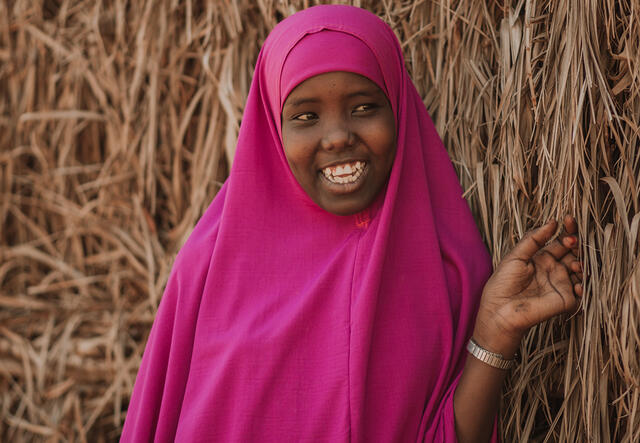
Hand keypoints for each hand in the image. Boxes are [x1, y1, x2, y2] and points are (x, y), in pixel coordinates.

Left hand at [473, 215, 583, 357]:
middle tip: (571, 241)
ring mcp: (561, 284)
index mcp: (542, 258)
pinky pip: (581, 292)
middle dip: (577, 245)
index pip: (560, 241)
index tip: (568, 219)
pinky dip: (583, 286)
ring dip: (582, 264)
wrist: (499, 310)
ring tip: (574, 264)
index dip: (567, 230)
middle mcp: (554, 270)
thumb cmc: (503, 283)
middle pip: (574, 253)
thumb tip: (552, 222)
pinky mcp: (565, 300)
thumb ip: (534, 239)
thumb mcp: (516, 256)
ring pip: (581, 270)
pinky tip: (576, 283)